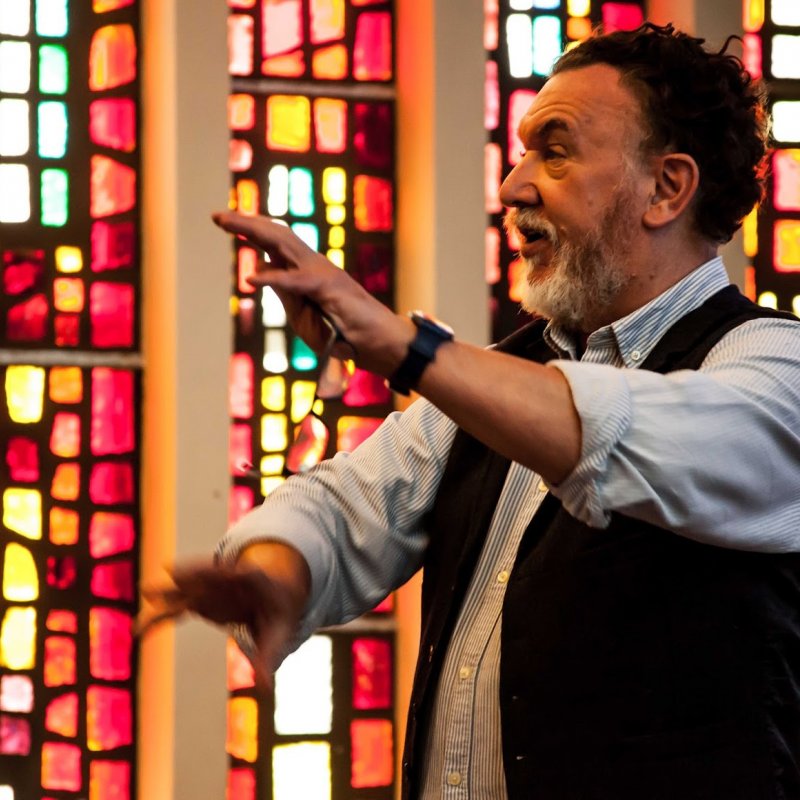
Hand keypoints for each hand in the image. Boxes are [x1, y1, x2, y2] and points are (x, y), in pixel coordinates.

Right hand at [136, 544, 310, 688]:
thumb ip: (269, 657)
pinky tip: (139, 632)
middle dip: (194, 573)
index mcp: (255, 580)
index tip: (229, 571)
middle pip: (210, 574)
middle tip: (172, 572)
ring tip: (146, 592)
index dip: (234, 572)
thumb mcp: (279, 633)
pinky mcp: (198, 599)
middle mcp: (229, 579)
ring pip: (187, 589)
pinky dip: (159, 618)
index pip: (245, 574)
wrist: (271, 598)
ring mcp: (210, 589)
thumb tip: (265, 688)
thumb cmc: (278, 615)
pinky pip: (176, 608)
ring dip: (169, 591)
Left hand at [212, 211, 411, 373]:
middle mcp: (313, 264)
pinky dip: (273, 279)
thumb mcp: (302, 314)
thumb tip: (259, 269)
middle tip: (217, 216)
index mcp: (306, 270)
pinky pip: (295, 281)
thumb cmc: (343, 334)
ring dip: (252, 231)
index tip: (224, 222)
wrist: (377, 344)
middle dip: (244, 223)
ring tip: (227, 223)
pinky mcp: (329, 287)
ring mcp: (322, 272)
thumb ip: (283, 291)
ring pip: (282, 243)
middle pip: (275, 235)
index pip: (275, 243)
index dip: (250, 230)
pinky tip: (251, 281)